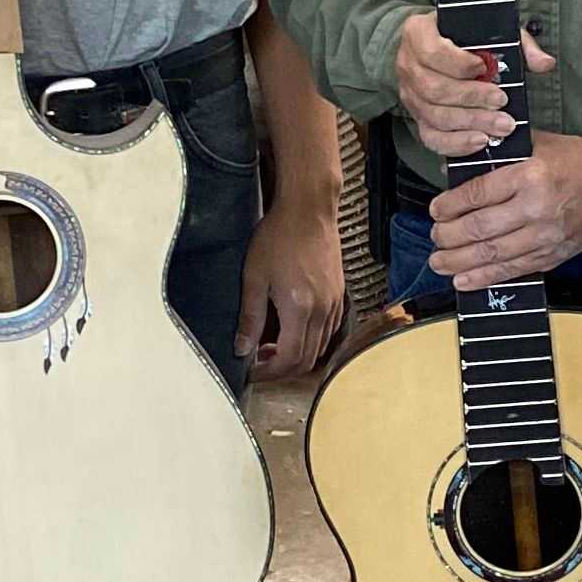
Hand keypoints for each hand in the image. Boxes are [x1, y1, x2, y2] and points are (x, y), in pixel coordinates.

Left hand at [241, 202, 346, 379]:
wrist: (308, 210)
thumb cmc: (280, 236)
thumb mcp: (254, 277)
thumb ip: (250, 317)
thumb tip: (242, 348)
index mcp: (300, 309)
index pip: (288, 359)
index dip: (269, 372)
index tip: (253, 370)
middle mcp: (322, 311)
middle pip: (307, 360)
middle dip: (282, 368)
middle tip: (260, 362)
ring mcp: (334, 303)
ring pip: (320, 347)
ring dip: (297, 355)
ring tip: (273, 346)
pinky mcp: (339, 294)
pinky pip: (329, 330)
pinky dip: (312, 340)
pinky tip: (294, 329)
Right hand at [395, 11, 551, 163]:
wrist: (440, 48)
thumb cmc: (465, 38)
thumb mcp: (491, 30)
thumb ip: (519, 44)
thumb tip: (544, 63)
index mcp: (418, 34)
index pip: (432, 51)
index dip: (457, 63)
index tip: (483, 68)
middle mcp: (408, 65)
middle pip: (434, 89)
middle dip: (472, 99)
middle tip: (502, 104)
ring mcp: (410, 94)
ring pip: (435, 116)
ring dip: (471, 123)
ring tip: (500, 126)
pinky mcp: (417, 118)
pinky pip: (431, 137)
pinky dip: (456, 143)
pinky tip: (480, 141)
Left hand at [427, 132, 581, 289]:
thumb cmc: (575, 161)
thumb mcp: (536, 144)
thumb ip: (498, 155)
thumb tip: (458, 170)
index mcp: (530, 175)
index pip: (478, 194)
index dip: (450, 205)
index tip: (436, 210)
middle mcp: (536, 208)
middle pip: (480, 228)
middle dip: (449, 236)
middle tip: (435, 236)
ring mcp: (545, 236)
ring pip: (492, 254)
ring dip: (459, 262)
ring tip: (439, 262)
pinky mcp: (552, 256)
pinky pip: (512, 271)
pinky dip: (484, 278)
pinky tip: (463, 280)